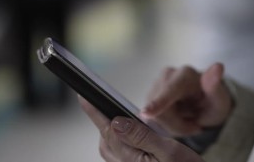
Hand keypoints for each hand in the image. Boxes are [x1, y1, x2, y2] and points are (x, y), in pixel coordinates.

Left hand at [80, 96, 203, 161]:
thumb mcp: (169, 150)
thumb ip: (142, 136)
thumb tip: (117, 121)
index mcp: (132, 160)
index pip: (109, 132)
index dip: (95, 113)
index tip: (84, 97)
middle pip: (106, 139)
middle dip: (104, 121)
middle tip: (102, 102)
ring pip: (111, 147)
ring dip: (111, 131)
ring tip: (117, 115)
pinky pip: (119, 153)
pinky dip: (119, 140)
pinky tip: (130, 133)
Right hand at [141, 63, 231, 136]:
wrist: (205, 104)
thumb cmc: (213, 102)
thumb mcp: (219, 99)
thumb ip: (215, 86)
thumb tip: (218, 66)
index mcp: (185, 74)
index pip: (170, 90)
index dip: (158, 102)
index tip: (146, 113)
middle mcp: (167, 75)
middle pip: (160, 110)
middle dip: (177, 125)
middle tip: (195, 127)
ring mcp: (155, 86)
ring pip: (153, 117)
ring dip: (172, 126)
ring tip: (188, 122)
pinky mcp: (148, 97)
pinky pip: (151, 119)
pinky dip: (165, 125)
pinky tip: (177, 120)